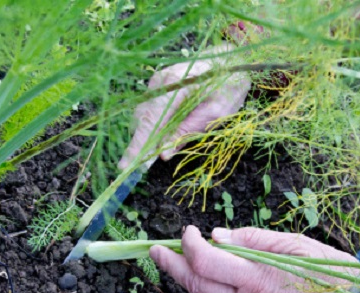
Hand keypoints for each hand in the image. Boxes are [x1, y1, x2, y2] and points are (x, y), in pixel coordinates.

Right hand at [118, 43, 250, 169]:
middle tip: (138, 167)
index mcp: (176, 85)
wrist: (233, 58)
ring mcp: (157, 81)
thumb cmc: (230, 83)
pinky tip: (161, 135)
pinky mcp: (158, 85)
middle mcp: (161, 81)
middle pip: (142, 119)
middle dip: (140, 144)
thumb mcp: (217, 112)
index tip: (126, 166)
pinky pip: (149, 109)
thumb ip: (189, 131)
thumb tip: (164, 154)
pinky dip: (152, 125)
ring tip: (152, 152)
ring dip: (146, 135)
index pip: (151, 120)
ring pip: (143, 115)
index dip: (138, 145)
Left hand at [149, 226, 359, 292]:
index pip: (204, 262)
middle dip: (171, 265)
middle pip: (195, 286)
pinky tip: (230, 282)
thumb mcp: (297, 245)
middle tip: (156, 251)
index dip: (189, 244)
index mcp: (258, 278)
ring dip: (199, 280)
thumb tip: (217, 238)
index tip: (188, 231)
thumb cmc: (334, 277)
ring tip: (195, 260)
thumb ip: (252, 240)